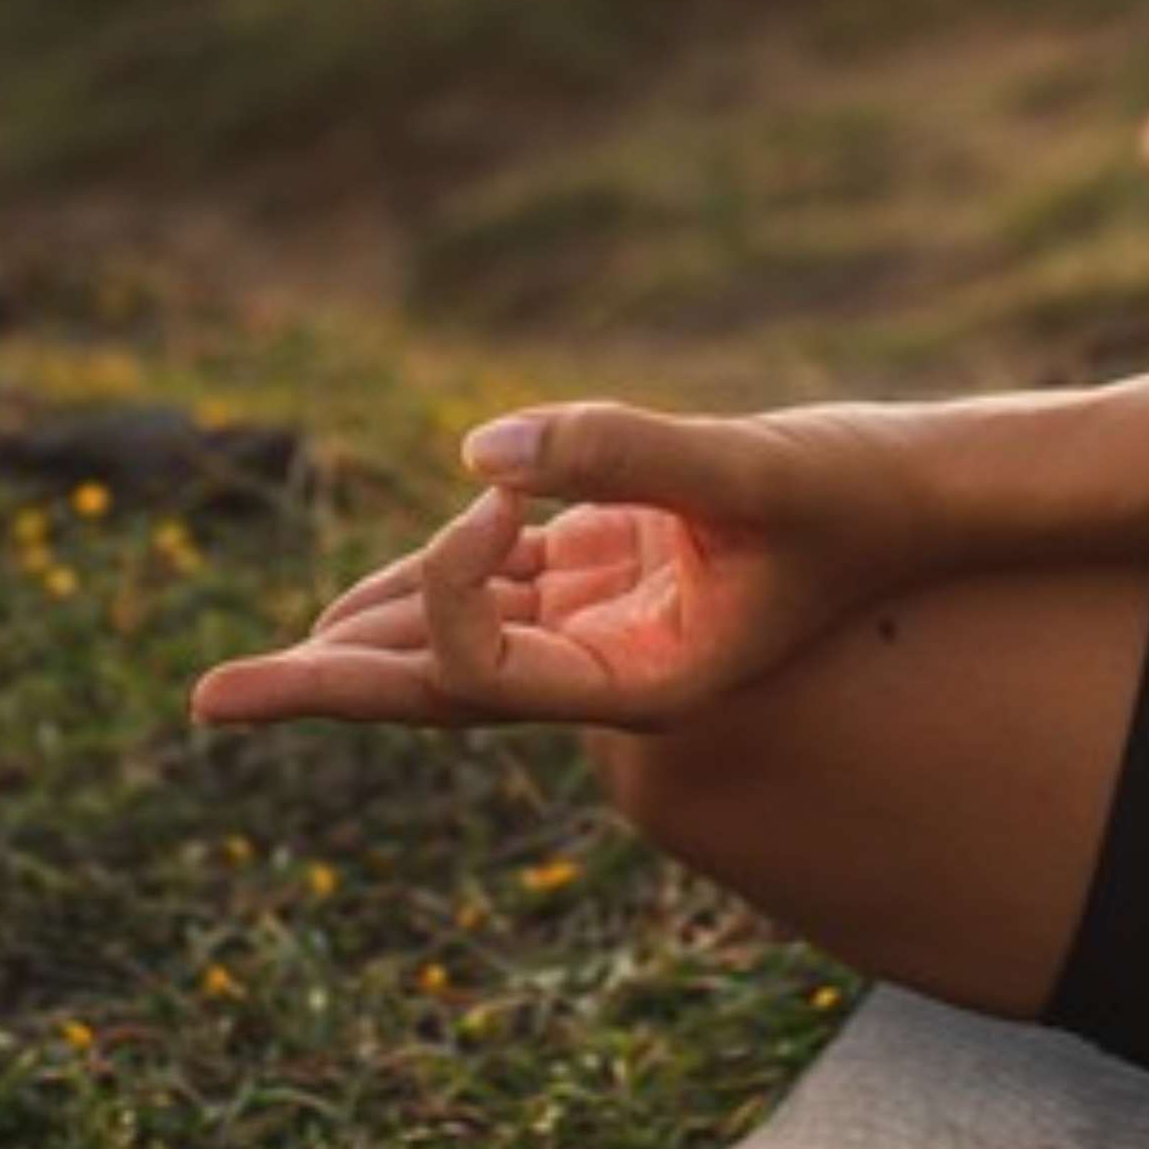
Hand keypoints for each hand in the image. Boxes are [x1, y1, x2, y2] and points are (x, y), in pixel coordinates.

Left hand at [186, 401, 945, 732]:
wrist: (939, 495)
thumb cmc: (864, 494)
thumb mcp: (751, 466)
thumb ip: (624, 451)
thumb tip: (482, 449)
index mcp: (646, 684)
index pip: (492, 666)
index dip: (451, 589)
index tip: (488, 498)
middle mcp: (619, 665)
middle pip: (445, 685)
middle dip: (329, 684)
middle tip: (208, 698)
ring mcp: (620, 615)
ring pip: (472, 632)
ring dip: (374, 633)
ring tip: (267, 662)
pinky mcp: (632, 563)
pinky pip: (516, 580)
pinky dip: (450, 571)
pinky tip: (388, 576)